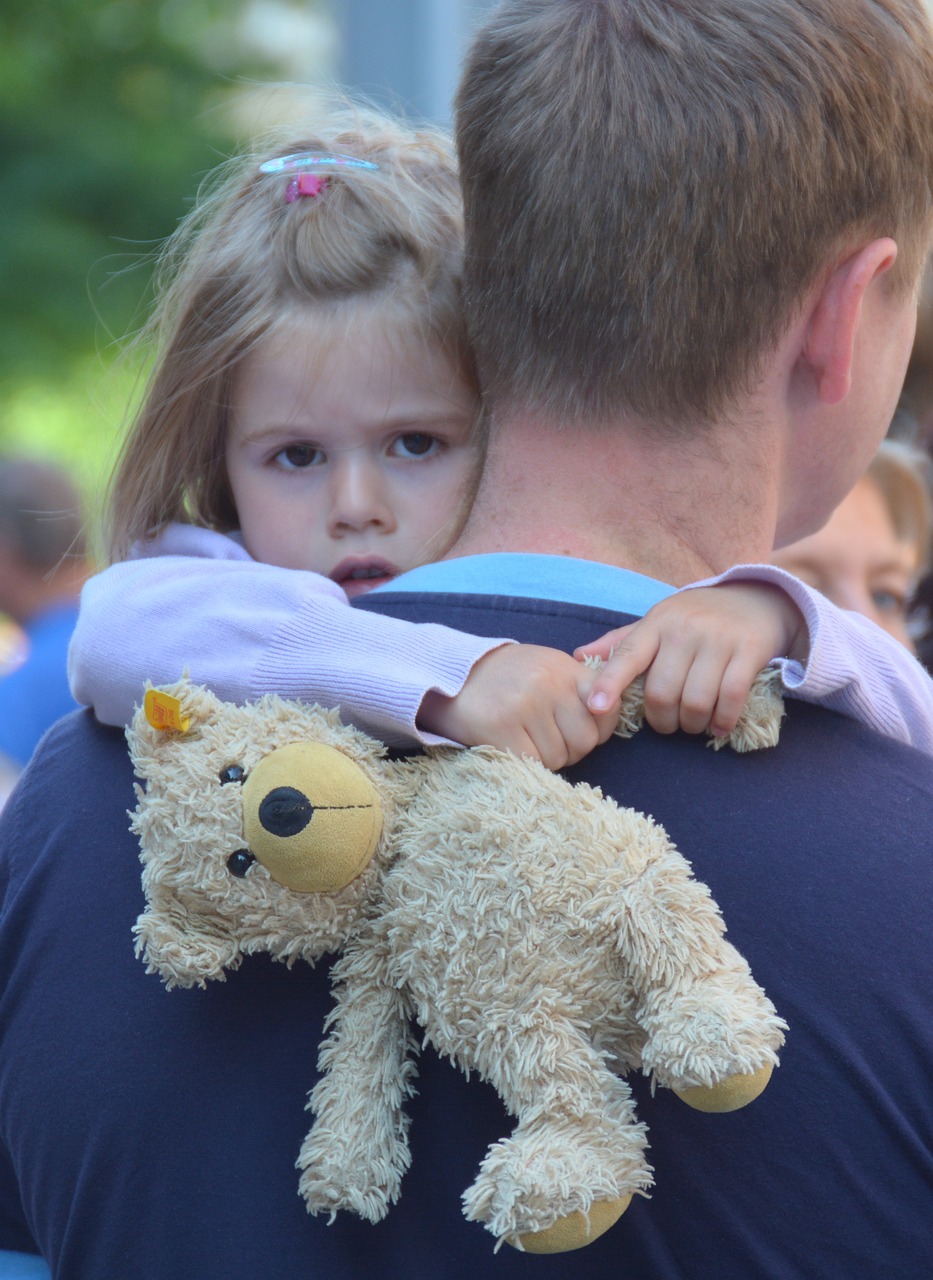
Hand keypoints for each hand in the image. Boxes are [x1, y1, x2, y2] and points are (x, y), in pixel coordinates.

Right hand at [418, 643, 619, 769]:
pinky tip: (508, 747)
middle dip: (569, 749)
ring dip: (544, 758)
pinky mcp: (500, 728)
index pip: (607, 709)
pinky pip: (532, 764)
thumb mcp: (545, 668)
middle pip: (585, 741)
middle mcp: (548, 683)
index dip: (596, 729)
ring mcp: (525, 705)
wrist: (447, 674)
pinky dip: (524, 764)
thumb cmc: (503, 678)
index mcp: (564, 667)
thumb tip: (607, 718)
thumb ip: (577, 689)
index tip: (575, 729)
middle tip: (543, 739)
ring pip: (559, 758)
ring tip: (521, 738)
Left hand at [575, 583, 806, 737]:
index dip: (609, 684)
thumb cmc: (698, 617)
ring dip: (692, 725)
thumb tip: (578, 657)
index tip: (595, 708)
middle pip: (662, 692)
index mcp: (656, 623)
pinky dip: (723, 721)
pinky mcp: (749, 650)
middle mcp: (684, 629)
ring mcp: (718, 639)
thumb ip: (621, 643)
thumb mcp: (658, 621)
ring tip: (693, 724)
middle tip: (669, 724)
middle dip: (663, 721)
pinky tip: (719, 726)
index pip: (627, 655)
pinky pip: (731, 697)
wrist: (758, 597)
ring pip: (696, 700)